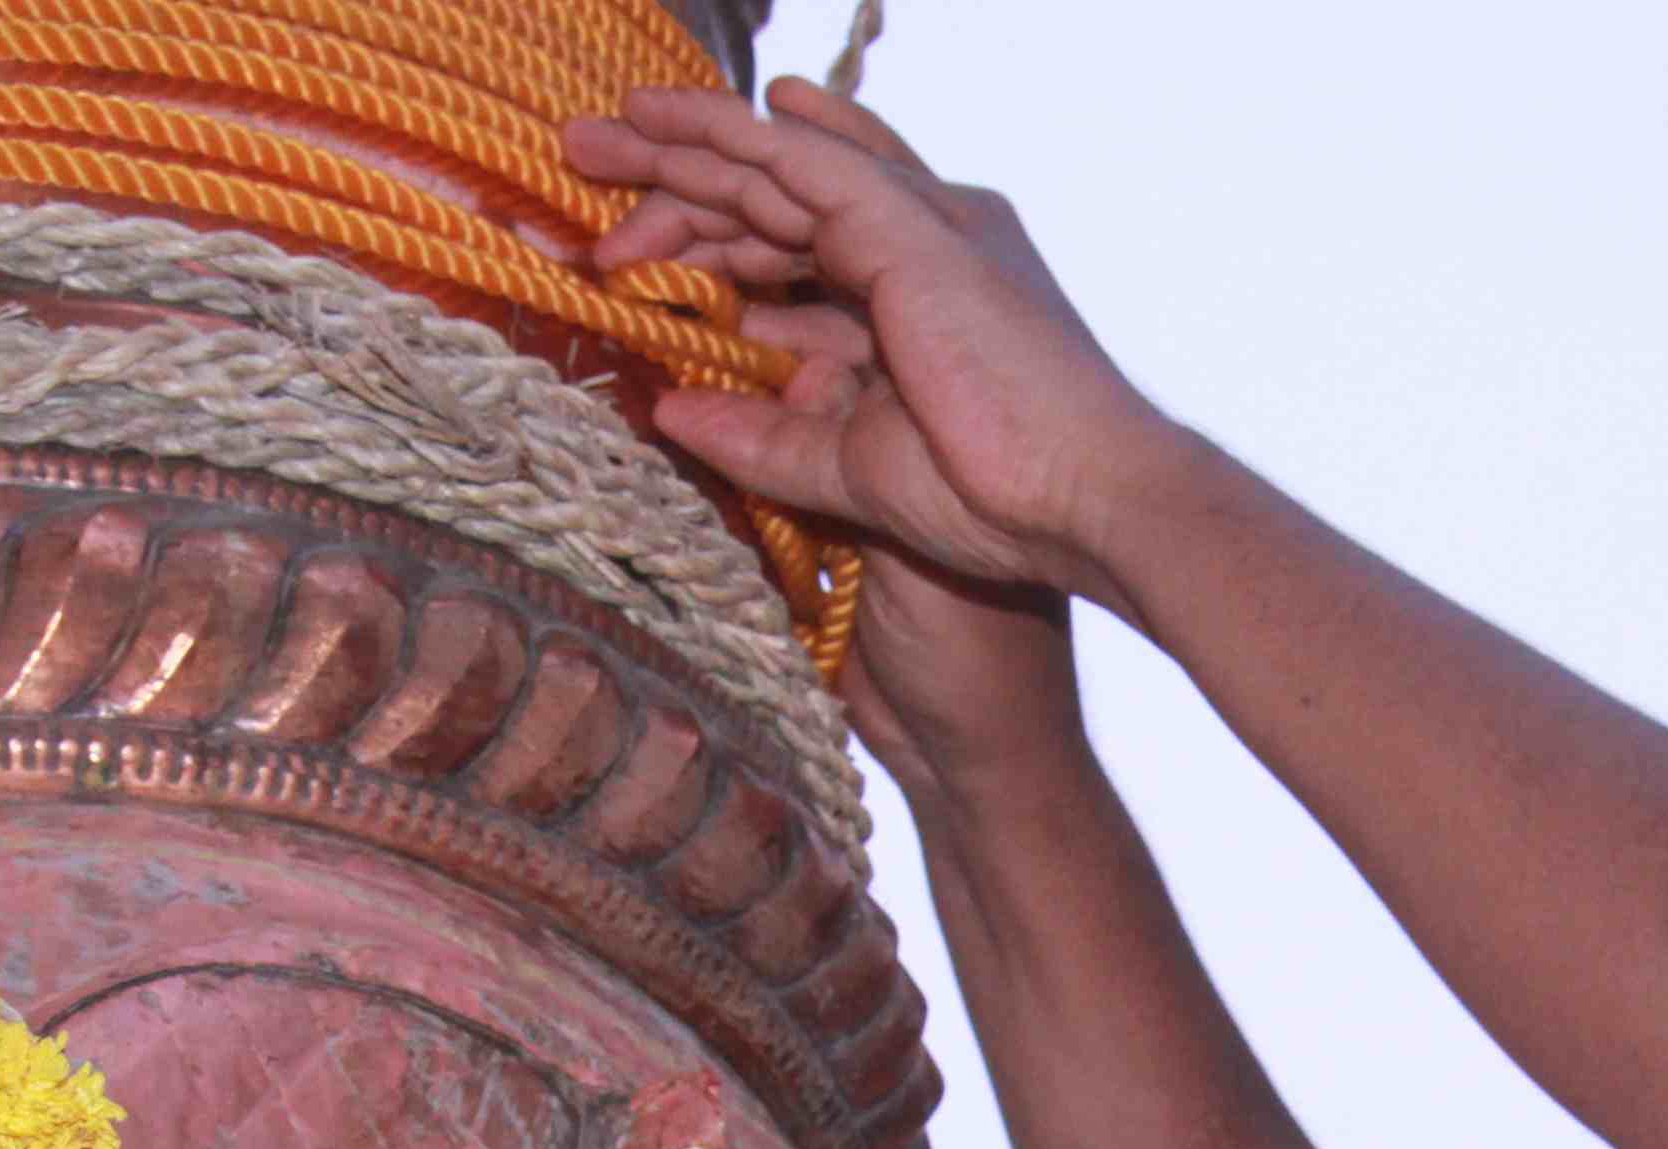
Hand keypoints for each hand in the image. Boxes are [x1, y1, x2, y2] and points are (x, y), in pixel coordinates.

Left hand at [563, 80, 1185, 607]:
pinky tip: (662, 119)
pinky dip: (725, 133)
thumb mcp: (850, 467)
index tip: (632, 251)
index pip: (795, 244)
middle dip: (677, 173)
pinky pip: (794, 161)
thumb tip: (671, 408)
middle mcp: (923, 241)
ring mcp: (920, 226)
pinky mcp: (907, 229)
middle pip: (776, 190)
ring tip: (592, 135)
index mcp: (916, 295)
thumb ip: (765, 435)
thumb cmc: (996, 510)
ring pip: (775, 163)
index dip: (711, 239)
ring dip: (679, 144)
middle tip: (586, 156)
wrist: (1081, 510)